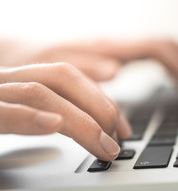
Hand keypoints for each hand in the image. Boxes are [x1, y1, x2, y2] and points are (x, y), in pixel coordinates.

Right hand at [0, 63, 131, 160]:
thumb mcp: (14, 107)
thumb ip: (42, 107)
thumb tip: (75, 123)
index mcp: (20, 78)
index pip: (71, 79)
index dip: (102, 100)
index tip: (123, 128)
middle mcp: (7, 79)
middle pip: (62, 77)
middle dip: (99, 105)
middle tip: (119, 135)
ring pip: (39, 91)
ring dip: (78, 118)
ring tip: (103, 141)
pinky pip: (2, 111)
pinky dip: (30, 117)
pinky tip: (55, 124)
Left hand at [5, 39, 177, 99]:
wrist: (28, 55)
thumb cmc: (39, 63)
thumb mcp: (56, 67)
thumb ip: (85, 67)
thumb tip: (115, 70)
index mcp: (112, 46)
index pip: (160, 48)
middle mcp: (123, 44)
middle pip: (173, 46)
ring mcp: (124, 49)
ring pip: (169, 51)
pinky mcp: (123, 56)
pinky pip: (159, 59)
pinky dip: (177, 71)